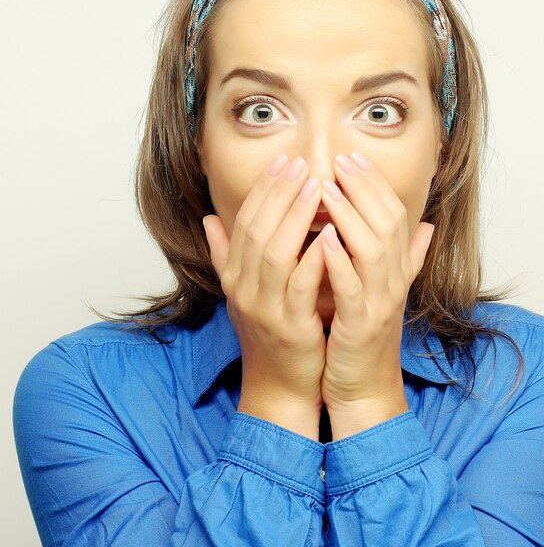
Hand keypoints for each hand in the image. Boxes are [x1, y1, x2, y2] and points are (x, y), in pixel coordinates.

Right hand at [202, 154, 327, 432]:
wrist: (280, 383)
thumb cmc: (269, 333)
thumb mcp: (244, 291)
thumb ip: (227, 255)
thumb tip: (210, 219)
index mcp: (234, 276)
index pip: (244, 223)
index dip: (262, 191)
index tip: (282, 162)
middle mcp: (242, 288)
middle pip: (257, 230)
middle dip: (277, 193)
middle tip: (298, 163)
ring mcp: (263, 307)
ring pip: (274, 251)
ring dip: (293, 215)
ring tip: (314, 186)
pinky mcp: (288, 325)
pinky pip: (300, 284)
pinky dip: (312, 257)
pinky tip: (329, 233)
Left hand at [317, 152, 434, 419]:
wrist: (362, 385)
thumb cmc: (364, 333)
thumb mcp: (384, 290)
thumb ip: (403, 257)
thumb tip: (426, 226)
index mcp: (396, 270)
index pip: (394, 216)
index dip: (375, 185)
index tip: (353, 158)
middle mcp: (393, 282)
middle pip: (388, 224)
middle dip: (365, 189)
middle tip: (341, 160)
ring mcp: (379, 304)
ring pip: (373, 250)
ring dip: (350, 217)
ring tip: (328, 189)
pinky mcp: (360, 326)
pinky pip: (351, 288)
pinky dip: (339, 262)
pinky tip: (323, 239)